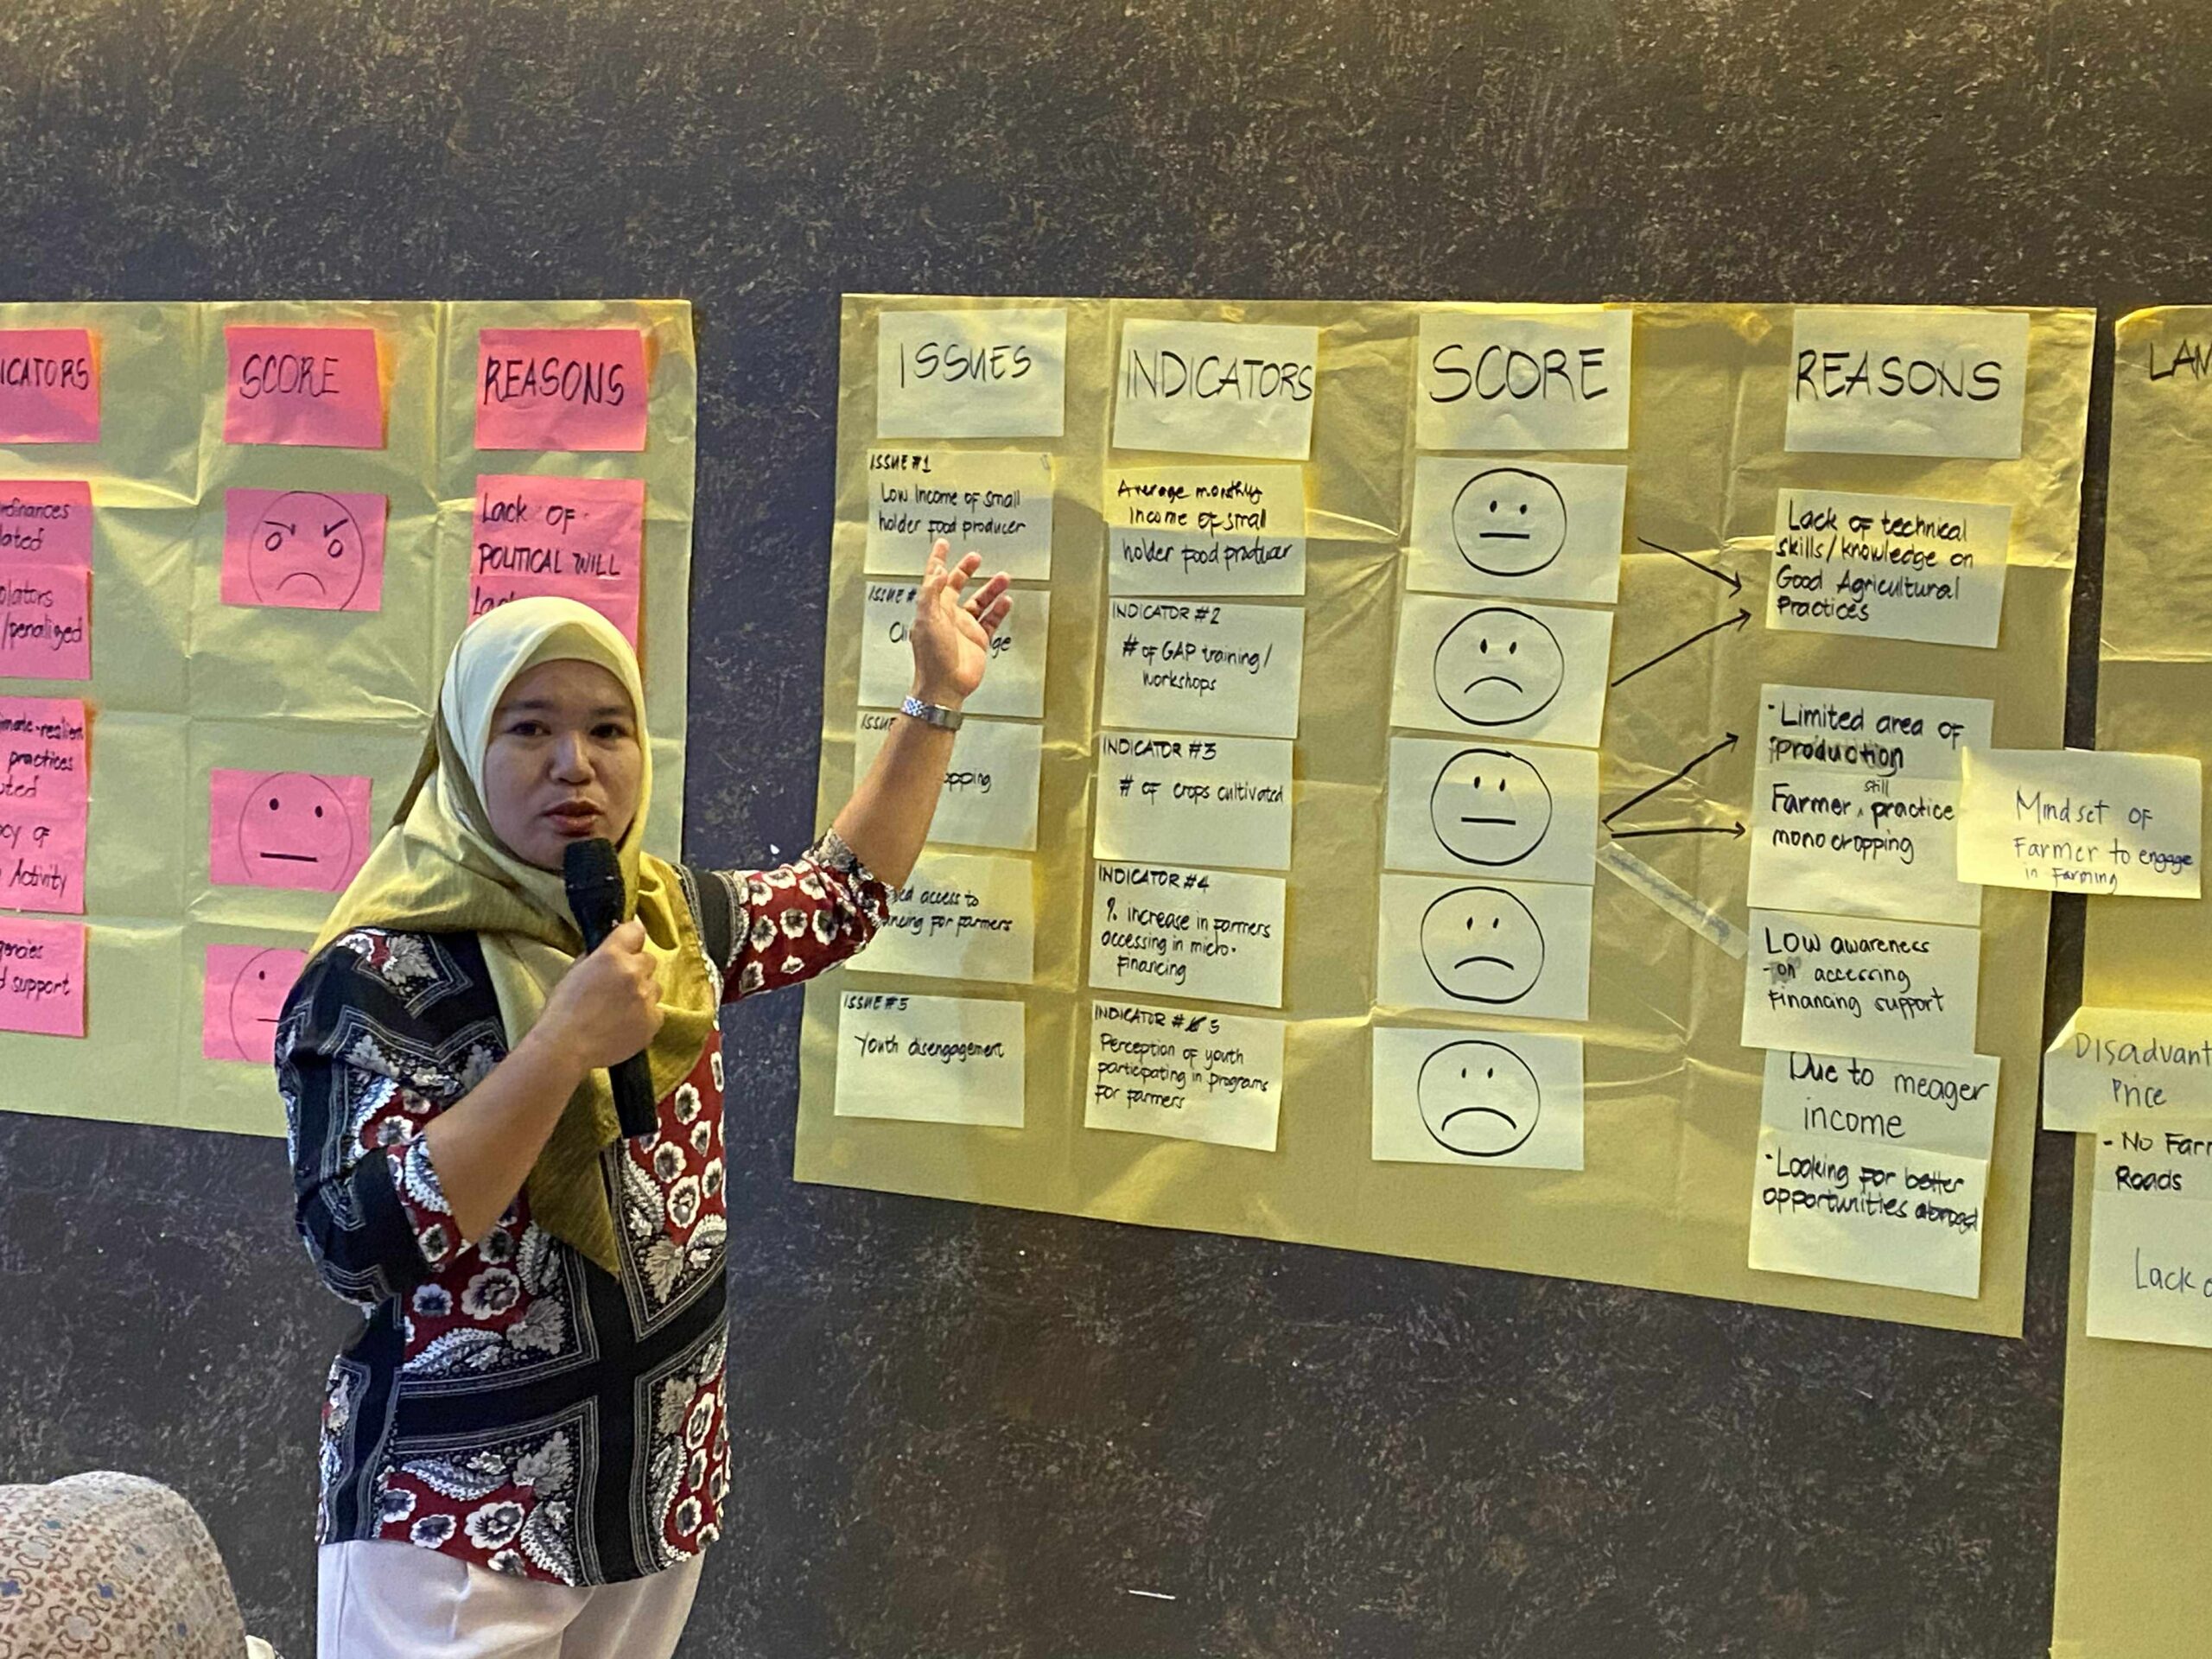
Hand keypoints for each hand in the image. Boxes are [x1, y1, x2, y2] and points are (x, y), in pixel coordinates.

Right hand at [537, 918, 663, 1075]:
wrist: (566, 1046)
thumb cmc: (563, 1009)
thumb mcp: (575, 971)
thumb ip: (597, 957)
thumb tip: (610, 950)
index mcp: (612, 956)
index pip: (635, 931)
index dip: (631, 938)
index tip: (628, 945)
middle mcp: (634, 973)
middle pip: (649, 960)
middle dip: (636, 968)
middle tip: (619, 985)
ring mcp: (646, 998)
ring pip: (655, 987)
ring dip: (642, 993)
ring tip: (621, 1009)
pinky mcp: (653, 1021)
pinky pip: (656, 1011)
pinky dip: (645, 1016)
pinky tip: (625, 1024)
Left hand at [908, 539, 1011, 705]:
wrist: (946, 685)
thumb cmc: (933, 656)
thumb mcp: (927, 620)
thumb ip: (932, 594)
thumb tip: (939, 572)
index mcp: (933, 608)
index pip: (934, 578)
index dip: (937, 560)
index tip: (943, 544)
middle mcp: (948, 615)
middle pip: (958, 586)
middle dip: (966, 570)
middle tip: (975, 557)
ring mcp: (964, 627)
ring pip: (980, 601)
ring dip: (990, 588)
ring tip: (1004, 576)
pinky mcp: (979, 640)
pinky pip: (992, 620)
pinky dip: (999, 610)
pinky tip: (1006, 601)